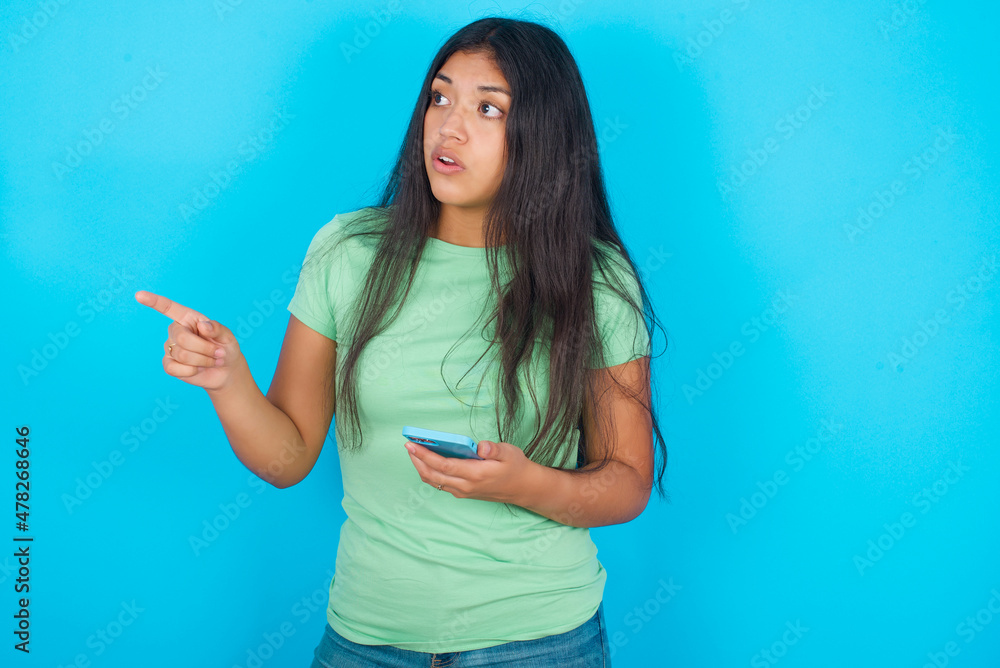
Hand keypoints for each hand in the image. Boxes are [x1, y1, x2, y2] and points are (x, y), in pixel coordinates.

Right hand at [134, 290, 244, 391]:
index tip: (139, 295)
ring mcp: (170, 347)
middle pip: (182, 338)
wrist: (226, 370)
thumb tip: (203, 326)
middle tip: (218, 353)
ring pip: (182, 355)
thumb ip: (218, 329)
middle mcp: (176, 330)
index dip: (154, 301)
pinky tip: (197, 369)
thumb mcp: (227, 336)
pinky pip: (173, 368)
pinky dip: (191, 371)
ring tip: (212, 360)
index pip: (169, 308)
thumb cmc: (225, 348)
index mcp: (188, 318)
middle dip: (205, 349)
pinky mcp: (169, 364)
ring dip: (203, 360)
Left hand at [404, 439, 531, 504]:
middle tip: (408, 445)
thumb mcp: (510, 453)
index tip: (412, 445)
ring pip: (434, 481)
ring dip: (421, 467)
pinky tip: (427, 460)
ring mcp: (462, 491)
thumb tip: (480, 446)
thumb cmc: (515, 467)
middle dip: (417, 460)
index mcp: (475, 474)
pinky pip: (440, 483)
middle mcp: (465, 486)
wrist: (523, 488)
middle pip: (433, 475)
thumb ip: (495, 449)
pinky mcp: (462, 492)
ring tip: (414, 451)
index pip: (444, 465)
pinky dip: (429, 472)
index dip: (425, 455)